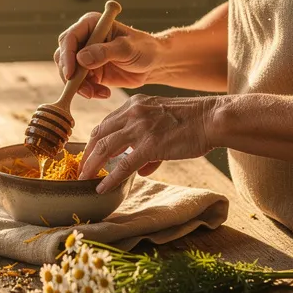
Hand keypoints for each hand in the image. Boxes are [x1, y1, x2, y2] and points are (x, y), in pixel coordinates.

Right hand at [54, 15, 160, 98]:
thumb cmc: (144, 48)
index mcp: (91, 24)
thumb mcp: (127, 49)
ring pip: (69, 73)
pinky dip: (89, 91)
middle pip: (63, 56)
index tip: (71, 74)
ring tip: (98, 93)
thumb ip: (105, 52)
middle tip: (85, 89)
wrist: (153, 64)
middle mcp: (84, 39)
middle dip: (71, 75)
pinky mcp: (89, 72)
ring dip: (80, 86)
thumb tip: (81, 59)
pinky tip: (104, 93)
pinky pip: (80, 84)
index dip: (67, 56)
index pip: (69, 38)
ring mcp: (85, 56)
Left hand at [79, 95, 214, 192]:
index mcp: (134, 105)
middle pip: (99, 133)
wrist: (211, 118)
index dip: (95, 140)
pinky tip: (102, 187)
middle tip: (81, 168)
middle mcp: (132, 113)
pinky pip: (124, 164)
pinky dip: (110, 177)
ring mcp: (140, 128)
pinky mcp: (150, 144)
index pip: (107, 123)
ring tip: (84, 178)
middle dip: (87, 153)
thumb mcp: (163, 123)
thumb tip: (140, 170)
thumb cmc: (192, 122)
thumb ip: (148, 145)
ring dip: (92, 165)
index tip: (90, 154)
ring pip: (105, 148)